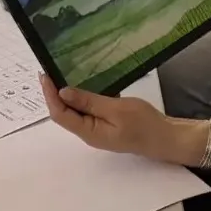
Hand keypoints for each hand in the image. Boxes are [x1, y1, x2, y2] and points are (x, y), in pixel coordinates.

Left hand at [40, 76, 203, 164]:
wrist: (166, 138)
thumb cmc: (143, 124)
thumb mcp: (116, 109)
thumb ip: (89, 101)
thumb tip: (63, 93)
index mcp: (88, 132)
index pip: (60, 114)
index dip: (49, 95)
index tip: (44, 75)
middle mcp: (88, 133)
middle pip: (63, 114)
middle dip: (53, 94)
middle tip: (47, 72)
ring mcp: (97, 130)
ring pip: (74, 113)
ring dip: (65, 96)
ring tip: (58, 76)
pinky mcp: (105, 125)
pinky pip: (86, 112)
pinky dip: (80, 98)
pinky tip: (80, 86)